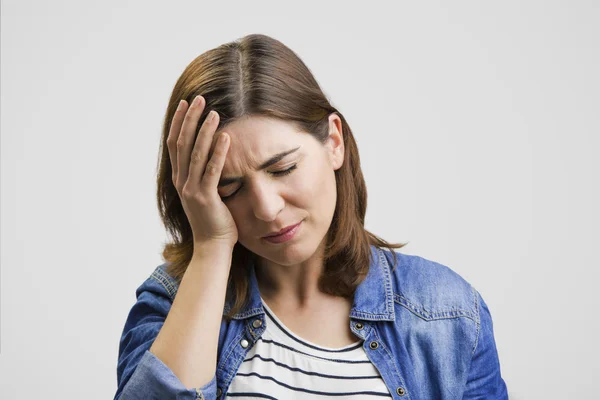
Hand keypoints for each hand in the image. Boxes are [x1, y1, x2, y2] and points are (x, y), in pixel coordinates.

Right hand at [167, 95, 237, 247]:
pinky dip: (218, 152)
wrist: (212, 247)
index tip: (186, 103)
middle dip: (190, 119)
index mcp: (180, 179)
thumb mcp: (203, 193)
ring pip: (195, 153)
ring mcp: (192, 189)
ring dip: (204, 130)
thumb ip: (203, 175)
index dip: (180, 122)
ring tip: (213, 111)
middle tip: (198, 98)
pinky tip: (226, 136)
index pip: (175, 144)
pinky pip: (212, 170)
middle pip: (182, 143)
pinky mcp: (206, 197)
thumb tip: (210, 155)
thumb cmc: (213, 221)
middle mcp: (182, 181)